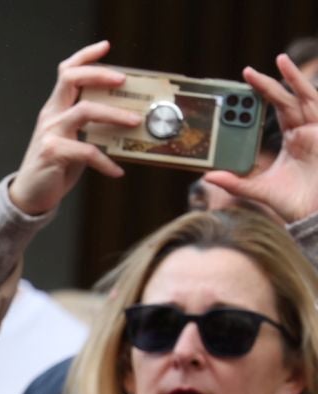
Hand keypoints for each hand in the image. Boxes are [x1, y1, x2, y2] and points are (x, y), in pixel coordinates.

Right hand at [10, 41, 139, 216]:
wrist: (29, 195)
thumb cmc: (55, 166)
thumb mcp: (71, 139)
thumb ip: (90, 126)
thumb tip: (128, 118)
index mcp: (56, 108)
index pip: (66, 72)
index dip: (85, 56)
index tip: (105, 47)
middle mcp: (51, 116)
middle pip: (72, 80)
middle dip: (100, 74)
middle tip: (123, 80)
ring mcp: (50, 133)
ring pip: (85, 111)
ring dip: (114, 114)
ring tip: (134, 122)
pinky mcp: (52, 153)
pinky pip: (86, 151)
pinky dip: (106, 162)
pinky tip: (117, 171)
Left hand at [202, 54, 317, 222]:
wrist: (311, 213)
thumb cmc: (290, 201)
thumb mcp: (256, 188)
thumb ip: (233, 182)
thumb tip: (207, 177)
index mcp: (290, 138)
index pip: (275, 112)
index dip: (262, 98)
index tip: (243, 87)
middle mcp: (303, 130)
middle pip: (286, 100)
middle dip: (268, 84)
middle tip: (248, 71)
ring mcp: (315, 130)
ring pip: (304, 97)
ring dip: (294, 78)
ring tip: (280, 61)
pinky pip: (316, 106)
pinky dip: (308, 92)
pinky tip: (298, 82)